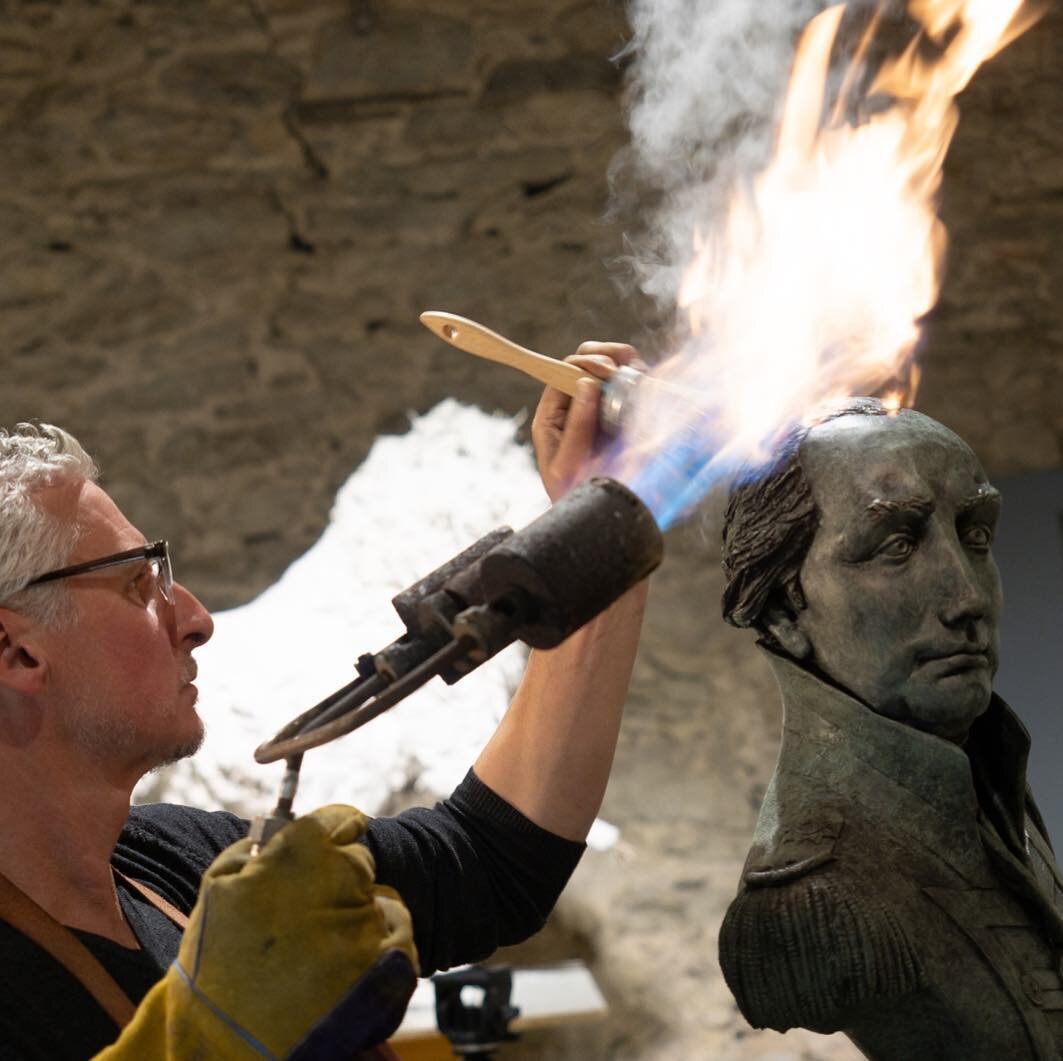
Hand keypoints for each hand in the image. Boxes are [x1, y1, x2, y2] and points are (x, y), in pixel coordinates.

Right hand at [97, 805, 416, 1059]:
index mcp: (299, 852)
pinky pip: (400, 938)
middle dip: (342, 884)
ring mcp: (365, 920)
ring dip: (361, 918)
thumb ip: (250, 850)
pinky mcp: (388, 962)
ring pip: (381, 901)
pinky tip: (349, 971)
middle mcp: (339, 877)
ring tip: (323, 955)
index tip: (337, 842)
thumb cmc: (213, 972)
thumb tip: (276, 828)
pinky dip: (384, 950)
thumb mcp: (215, 893)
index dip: (337, 832)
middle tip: (313, 919)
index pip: (340, 820)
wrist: (226, 1051)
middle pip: (360, 863)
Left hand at [531, 341, 643, 502]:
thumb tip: (587, 384)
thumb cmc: (577, 499)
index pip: (563, 372)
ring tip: (641, 375)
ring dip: (628, 366)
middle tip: (628, 368)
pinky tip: (650, 385)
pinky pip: (635, 389)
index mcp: (553, 417)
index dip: (585, 363)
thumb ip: (577, 426)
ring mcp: (602, 412)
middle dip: (609, 358)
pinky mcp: (626, 419)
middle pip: (589, 363)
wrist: (604, 523)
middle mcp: (577, 408)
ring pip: (615, 371)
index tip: (608, 371)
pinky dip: (643, 381)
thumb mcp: (568, 466)